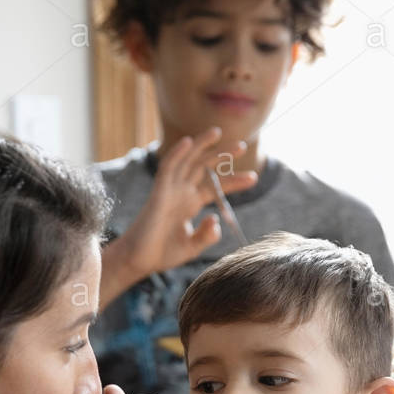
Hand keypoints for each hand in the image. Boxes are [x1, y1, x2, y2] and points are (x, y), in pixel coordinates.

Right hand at [100, 128, 258, 302]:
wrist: (140, 261)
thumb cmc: (162, 253)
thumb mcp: (192, 246)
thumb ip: (207, 235)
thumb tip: (216, 219)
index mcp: (190, 203)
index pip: (216, 187)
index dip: (234, 181)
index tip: (254, 177)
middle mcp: (181, 192)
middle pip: (204, 167)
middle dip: (223, 156)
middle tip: (243, 146)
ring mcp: (170, 191)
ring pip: (187, 161)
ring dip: (202, 146)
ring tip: (218, 132)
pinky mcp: (158, 193)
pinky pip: (167, 169)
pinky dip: (176, 154)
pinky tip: (188, 142)